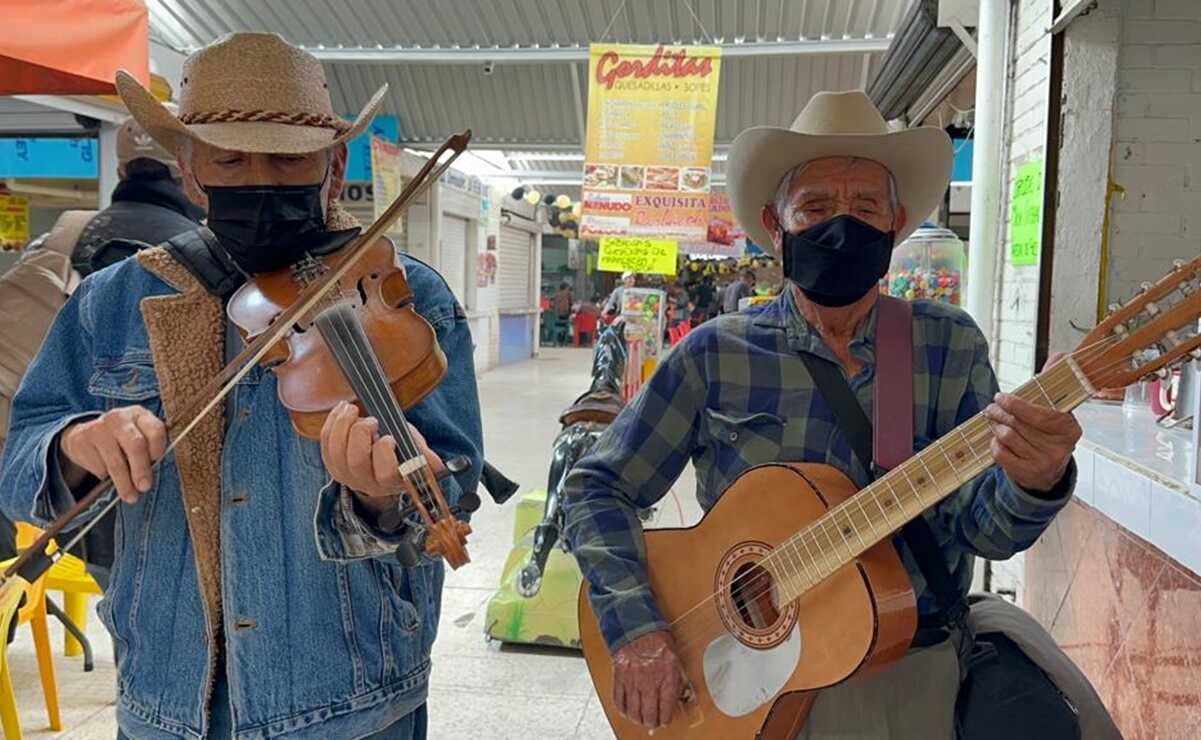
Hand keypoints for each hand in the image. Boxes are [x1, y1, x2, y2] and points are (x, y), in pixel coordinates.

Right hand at [60, 405, 166, 503]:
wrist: (86, 434)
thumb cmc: (122, 440)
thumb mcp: (139, 438)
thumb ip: (149, 452)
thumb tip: (150, 477)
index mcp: (139, 415)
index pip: (156, 430)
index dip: (158, 449)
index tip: (158, 463)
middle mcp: (119, 417)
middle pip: (136, 445)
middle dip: (141, 470)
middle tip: (144, 487)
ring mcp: (98, 427)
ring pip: (116, 461)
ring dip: (124, 483)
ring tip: (130, 496)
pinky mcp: (81, 440)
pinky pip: (98, 466)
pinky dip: (105, 476)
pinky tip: (107, 474)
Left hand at [320, 401, 444, 513]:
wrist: (382, 458)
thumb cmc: (402, 451)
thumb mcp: (415, 451)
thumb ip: (424, 456)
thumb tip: (437, 465)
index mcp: (391, 481)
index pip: (385, 474)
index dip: (384, 453)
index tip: (389, 436)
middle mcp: (367, 483)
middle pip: (356, 462)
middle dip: (360, 435)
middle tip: (370, 420)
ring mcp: (347, 476)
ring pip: (336, 453)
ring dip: (342, 426)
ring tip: (352, 409)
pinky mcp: (332, 465)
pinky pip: (325, 444)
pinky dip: (331, 423)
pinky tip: (342, 410)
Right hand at [612, 630, 685, 729]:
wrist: (638, 624)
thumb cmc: (658, 639)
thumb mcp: (675, 659)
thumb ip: (675, 680)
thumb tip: (675, 697)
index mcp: (667, 676)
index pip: (666, 708)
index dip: (666, 718)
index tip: (665, 719)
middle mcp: (649, 680)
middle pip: (649, 714)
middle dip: (652, 722)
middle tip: (653, 722)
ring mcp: (633, 680)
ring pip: (634, 711)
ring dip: (638, 718)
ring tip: (640, 719)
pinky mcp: (620, 676)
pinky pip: (619, 700)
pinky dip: (622, 709)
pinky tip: (627, 711)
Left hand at [983, 391, 1081, 493]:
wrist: (1049, 472)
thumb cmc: (1049, 436)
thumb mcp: (1056, 415)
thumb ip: (1051, 391)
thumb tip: (1053, 360)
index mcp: (1069, 429)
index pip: (1038, 414)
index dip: (1015, 404)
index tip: (1000, 397)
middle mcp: (1059, 447)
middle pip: (1018, 424)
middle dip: (1000, 412)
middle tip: (991, 408)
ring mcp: (1043, 463)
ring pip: (1007, 436)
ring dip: (996, 426)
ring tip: (994, 422)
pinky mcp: (1027, 474)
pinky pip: (1001, 453)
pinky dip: (994, 443)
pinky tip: (996, 439)